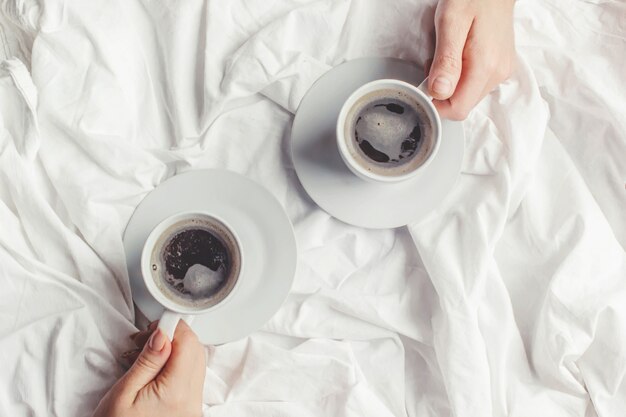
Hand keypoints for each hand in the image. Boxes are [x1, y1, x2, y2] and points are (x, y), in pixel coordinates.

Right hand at [93, 321, 205, 416]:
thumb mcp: (124, 393)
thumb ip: (148, 361)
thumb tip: (163, 334)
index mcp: (177, 393)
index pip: (188, 344)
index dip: (173, 327)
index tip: (156, 322)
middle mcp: (192, 400)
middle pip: (196, 350)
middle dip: (174, 336)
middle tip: (146, 339)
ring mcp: (194, 406)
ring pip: (196, 362)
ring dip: (176, 349)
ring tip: (146, 355)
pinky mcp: (190, 410)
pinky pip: (192, 377)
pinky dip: (177, 365)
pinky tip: (156, 369)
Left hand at [427, 0, 515, 119]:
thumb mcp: (450, 22)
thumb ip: (445, 60)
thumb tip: (439, 92)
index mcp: (485, 66)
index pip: (458, 109)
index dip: (436, 104)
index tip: (423, 86)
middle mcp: (497, 74)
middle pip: (462, 106)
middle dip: (441, 93)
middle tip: (434, 64)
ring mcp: (501, 72)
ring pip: (468, 97)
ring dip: (451, 85)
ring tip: (448, 56)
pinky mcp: (501, 69)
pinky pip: (476, 86)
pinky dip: (461, 78)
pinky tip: (459, 57)